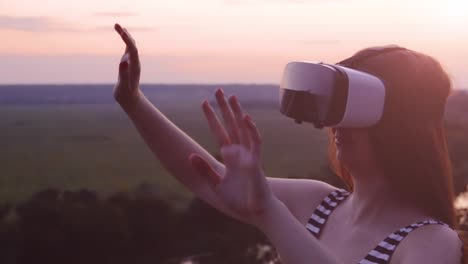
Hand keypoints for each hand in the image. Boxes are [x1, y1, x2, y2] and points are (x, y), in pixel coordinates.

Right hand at [113, 23, 141, 105]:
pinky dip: (125, 42)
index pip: (133, 50)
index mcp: (134, 66)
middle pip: (132, 45)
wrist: (130, 99)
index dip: (127, 41)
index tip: (121, 32)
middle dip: (125, 34)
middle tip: (116, 24)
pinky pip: (128, 50)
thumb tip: (124, 61)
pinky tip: (123, 37)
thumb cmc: (125, 93)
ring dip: (125, 36)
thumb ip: (123, 73)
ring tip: (118, 26)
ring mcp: (132, 62)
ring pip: (131, 46)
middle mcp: (135, 62)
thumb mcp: (123, 84)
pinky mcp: (129, 64)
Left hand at [189, 88, 275, 225]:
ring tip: (232, 97)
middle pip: (231, 124)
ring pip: (243, 128)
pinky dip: (251, 130)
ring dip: (237, 113)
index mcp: (229, 156)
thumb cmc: (239, 199)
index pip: (219, 131)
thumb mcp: (215, 184)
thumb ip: (204, 169)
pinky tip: (245, 118)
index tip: (204, 103)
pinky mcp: (256, 161)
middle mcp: (239, 152)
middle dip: (224, 108)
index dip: (212, 118)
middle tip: (218, 90)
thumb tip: (190, 155)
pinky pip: (255, 142)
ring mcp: (248, 154)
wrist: (255, 212)